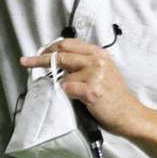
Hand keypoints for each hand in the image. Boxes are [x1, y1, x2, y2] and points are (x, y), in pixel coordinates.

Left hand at [19, 38, 144, 136]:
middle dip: (40, 58)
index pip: (68, 43)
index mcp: (98, 53)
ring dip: (65, 87)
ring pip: (64, 76)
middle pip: (61, 53)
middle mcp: (97, 60)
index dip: (50, 48)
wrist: (129, 114)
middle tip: (27, 62)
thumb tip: (58, 60)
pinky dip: (69, 96)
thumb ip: (84, 62)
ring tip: (80, 96)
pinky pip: (68, 89)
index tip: (37, 53)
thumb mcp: (103, 71)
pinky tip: (82, 101)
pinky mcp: (92, 90)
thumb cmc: (114, 96)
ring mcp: (95, 74)